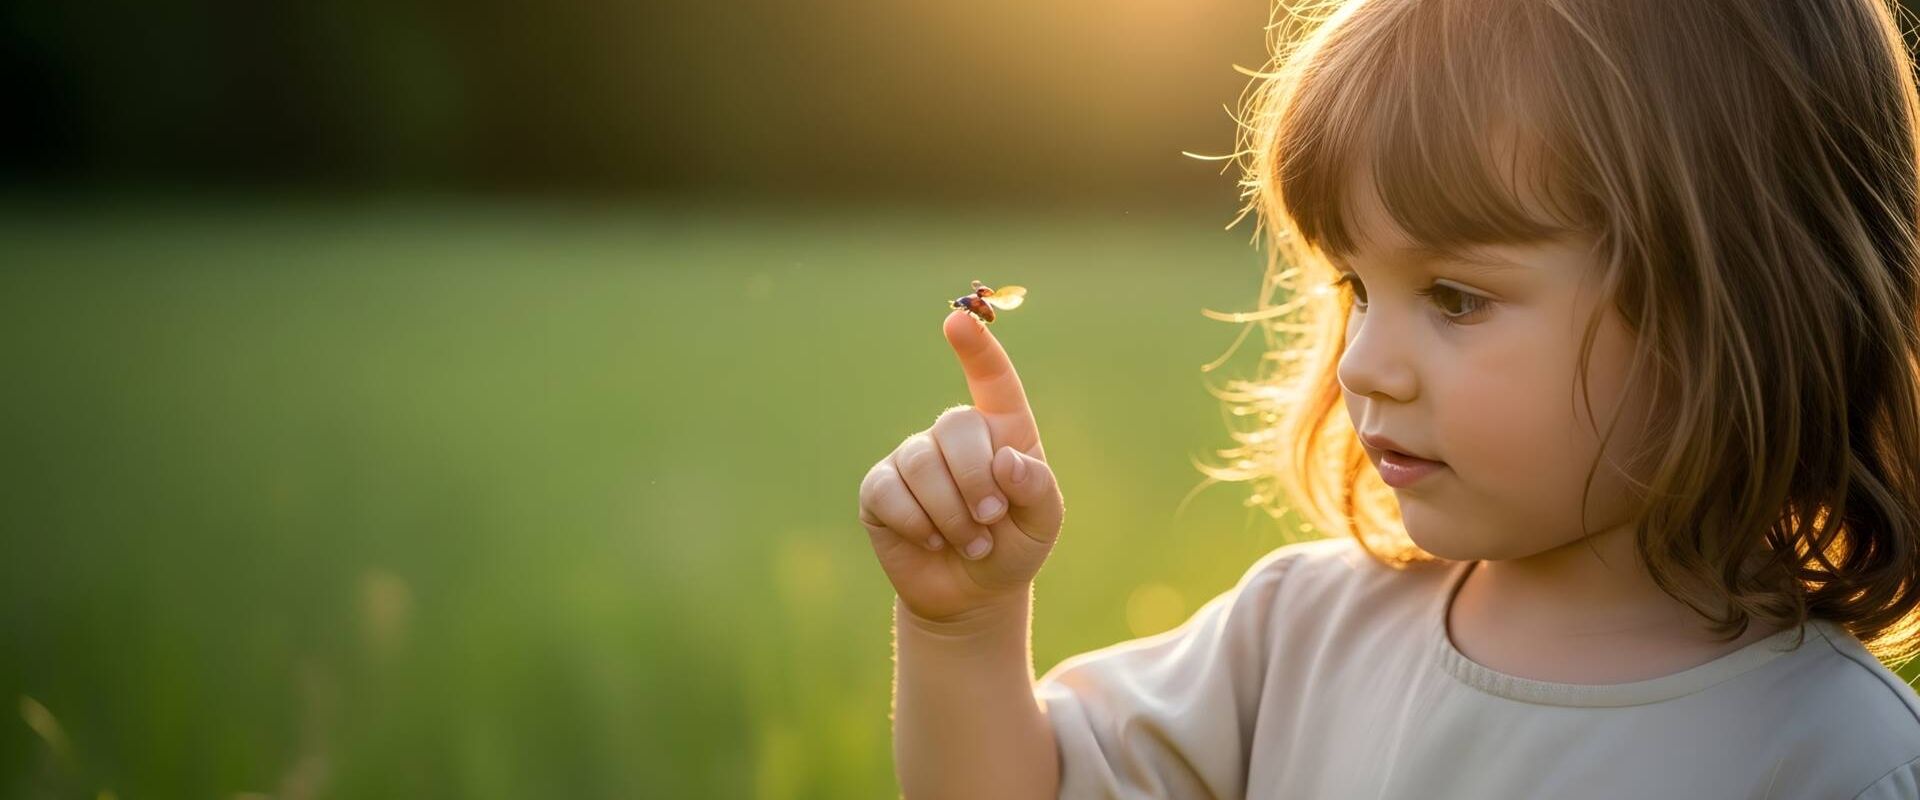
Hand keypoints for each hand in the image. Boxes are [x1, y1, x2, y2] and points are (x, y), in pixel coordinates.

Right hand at [858, 309, 1065, 625]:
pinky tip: (930, 541)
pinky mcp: (880, 487)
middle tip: (990, 522)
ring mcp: (912, 456)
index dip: (977, 348)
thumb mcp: (1042, 524)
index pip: (992, 379)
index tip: (957, 321)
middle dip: (977, 481)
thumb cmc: (1012, 547)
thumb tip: (1005, 459)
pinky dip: (917, 524)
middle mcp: (954, 434)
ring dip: (951, 514)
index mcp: (1002, 430)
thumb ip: (1036, 488)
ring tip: (969, 543)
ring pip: (922, 463)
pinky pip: (890, 492)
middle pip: (956, 426)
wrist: (970, 594)